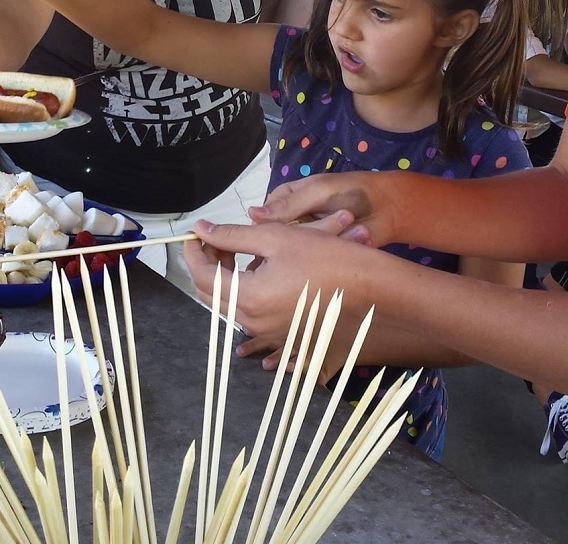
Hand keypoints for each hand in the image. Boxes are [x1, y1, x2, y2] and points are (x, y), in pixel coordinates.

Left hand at [185, 216, 371, 377]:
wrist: (373, 290)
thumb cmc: (328, 258)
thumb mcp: (277, 237)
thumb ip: (234, 235)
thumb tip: (202, 229)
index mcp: (249, 298)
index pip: (204, 277)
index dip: (194, 253)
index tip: (196, 234)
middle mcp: (255, 324)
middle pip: (213, 296)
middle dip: (209, 265)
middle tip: (217, 240)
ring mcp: (271, 335)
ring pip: (233, 308)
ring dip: (229, 280)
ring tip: (241, 254)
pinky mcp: (287, 338)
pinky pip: (254, 322)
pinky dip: (248, 298)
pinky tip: (260, 279)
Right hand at [254, 172, 388, 246]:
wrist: (389, 208)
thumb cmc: (352, 191)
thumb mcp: (319, 192)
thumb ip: (288, 205)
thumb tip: (251, 214)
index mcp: (285, 200)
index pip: (263, 220)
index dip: (268, 231)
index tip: (281, 236)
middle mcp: (292, 222)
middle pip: (279, 239)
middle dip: (303, 238)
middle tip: (331, 228)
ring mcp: (307, 242)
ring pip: (298, 253)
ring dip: (322, 244)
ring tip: (348, 229)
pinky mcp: (321, 257)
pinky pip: (316, 263)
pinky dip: (332, 255)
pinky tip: (348, 247)